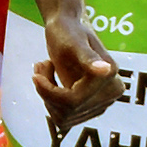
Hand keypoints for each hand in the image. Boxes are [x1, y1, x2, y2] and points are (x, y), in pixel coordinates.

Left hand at [32, 3, 118, 137]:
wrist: (68, 28)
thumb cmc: (68, 31)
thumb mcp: (74, 43)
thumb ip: (88, 58)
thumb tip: (106, 71)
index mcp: (110, 77)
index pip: (73, 101)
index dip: (48, 91)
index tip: (34, 73)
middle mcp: (111, 94)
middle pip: (68, 112)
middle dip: (47, 91)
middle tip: (40, 66)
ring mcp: (102, 103)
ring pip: (64, 118)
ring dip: (47, 96)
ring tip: (45, 70)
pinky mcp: (91, 108)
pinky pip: (64, 118)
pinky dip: (51, 101)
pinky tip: (49, 81)